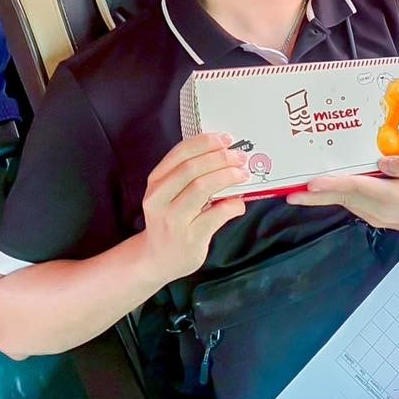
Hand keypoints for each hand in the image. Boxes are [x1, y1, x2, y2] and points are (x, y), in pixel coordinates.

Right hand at [138, 133, 247, 283]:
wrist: (156, 259)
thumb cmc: (171, 219)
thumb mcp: (170, 194)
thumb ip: (190, 175)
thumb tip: (225, 153)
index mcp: (156, 183)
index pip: (180, 154)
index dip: (205, 142)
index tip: (226, 139)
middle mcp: (159, 200)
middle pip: (192, 169)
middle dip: (221, 158)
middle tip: (240, 157)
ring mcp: (173, 220)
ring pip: (202, 188)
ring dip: (227, 176)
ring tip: (243, 174)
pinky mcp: (190, 238)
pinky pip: (216, 215)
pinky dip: (232, 205)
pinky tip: (238, 204)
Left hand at [286, 156, 398, 235]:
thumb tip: (381, 163)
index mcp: (390, 197)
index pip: (356, 188)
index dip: (332, 185)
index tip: (312, 184)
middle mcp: (378, 209)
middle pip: (342, 198)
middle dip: (315, 197)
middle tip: (290, 194)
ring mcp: (375, 216)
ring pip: (344, 202)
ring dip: (321, 197)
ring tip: (299, 190)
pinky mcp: (375, 217)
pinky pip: (351, 204)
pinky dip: (336, 197)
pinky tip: (324, 191)